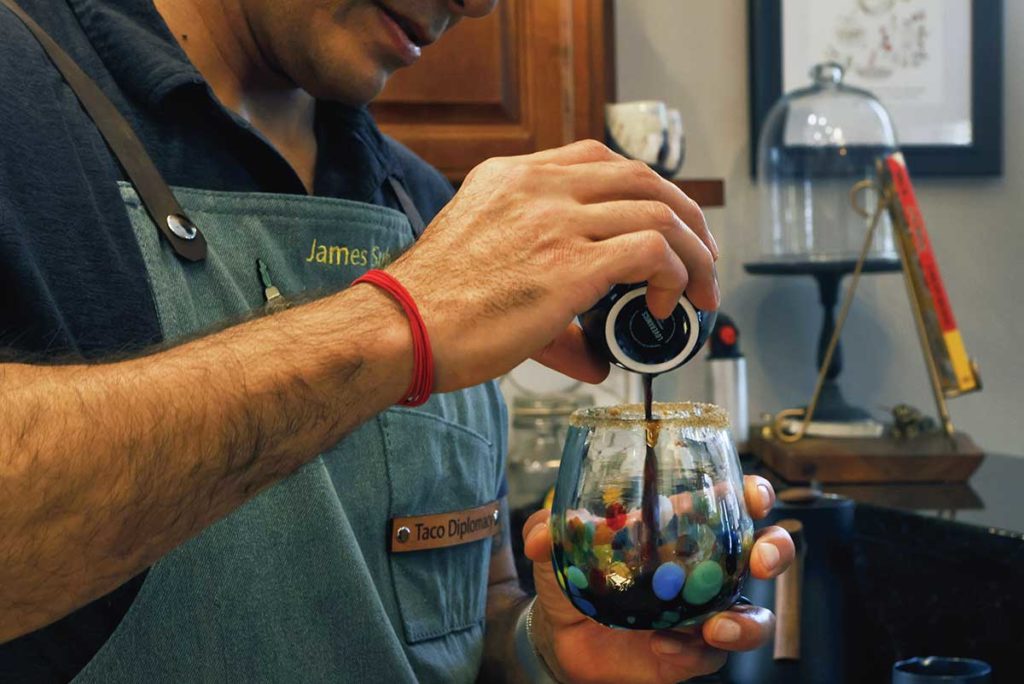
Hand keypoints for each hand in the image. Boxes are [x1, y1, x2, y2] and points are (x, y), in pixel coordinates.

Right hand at [386, 140, 718, 391]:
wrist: (399, 328)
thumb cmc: (431, 309)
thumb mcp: (486, 270)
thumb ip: (546, 301)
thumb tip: (594, 359)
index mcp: (512, 178)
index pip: (598, 159)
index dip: (644, 191)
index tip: (662, 224)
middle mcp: (537, 188)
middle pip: (642, 177)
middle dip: (685, 216)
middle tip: (701, 257)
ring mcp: (555, 220)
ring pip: (658, 211)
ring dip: (694, 253)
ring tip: (700, 291)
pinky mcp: (569, 264)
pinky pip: (651, 249)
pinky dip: (676, 274)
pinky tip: (665, 304)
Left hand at [522, 476, 794, 683]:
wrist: (560, 638)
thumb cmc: (574, 579)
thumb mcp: (557, 548)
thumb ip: (548, 530)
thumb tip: (544, 532)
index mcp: (679, 530)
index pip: (728, 503)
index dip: (751, 494)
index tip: (750, 495)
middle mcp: (702, 570)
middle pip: (762, 553)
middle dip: (775, 551)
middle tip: (760, 559)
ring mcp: (702, 613)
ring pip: (755, 615)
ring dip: (747, 622)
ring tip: (717, 627)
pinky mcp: (692, 653)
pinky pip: (709, 656)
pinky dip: (692, 652)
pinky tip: (664, 647)